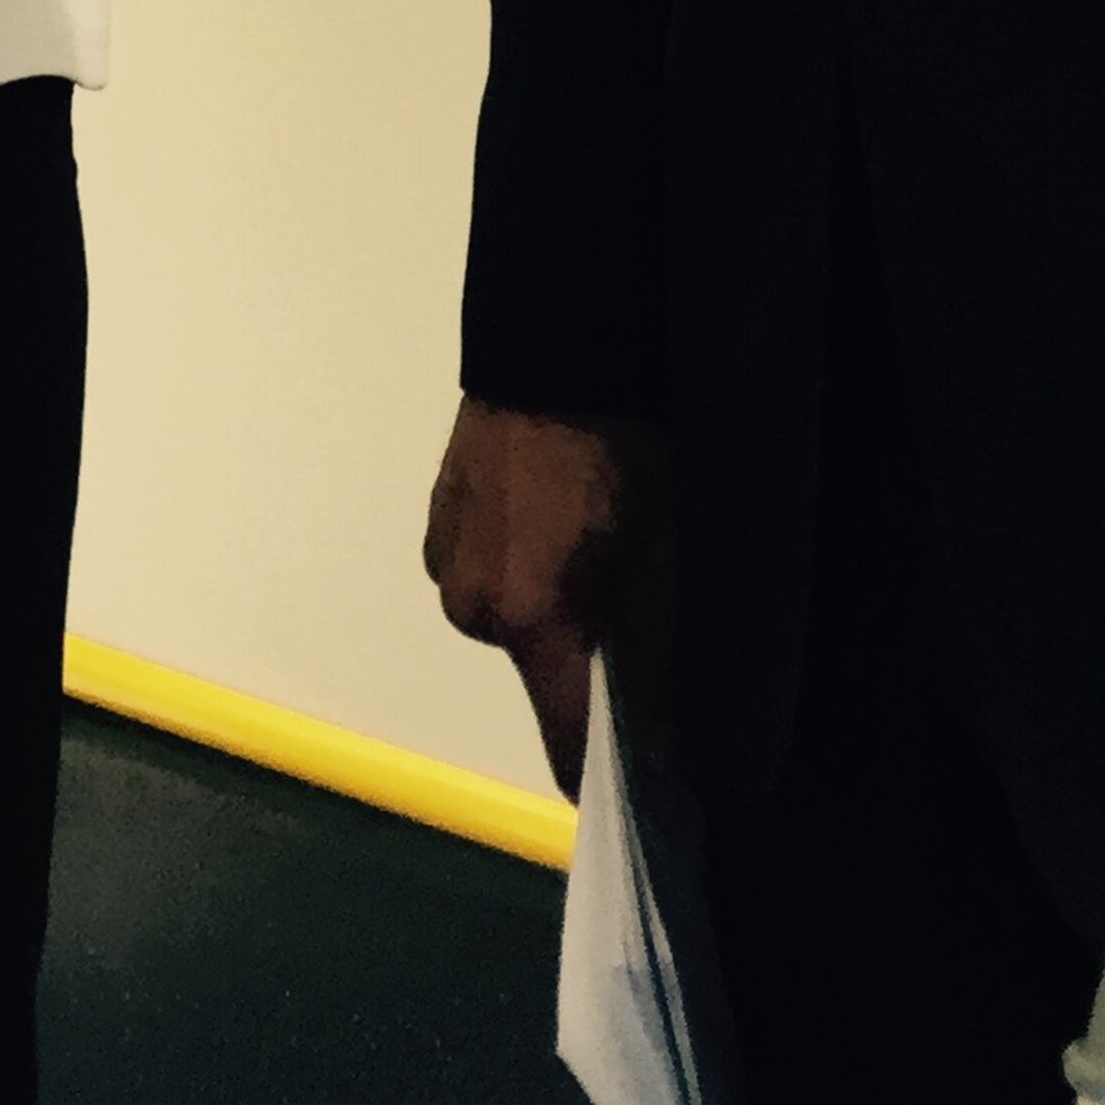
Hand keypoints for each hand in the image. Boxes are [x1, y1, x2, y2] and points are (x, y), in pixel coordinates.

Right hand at [424, 398, 657, 794]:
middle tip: (640, 593)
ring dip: (555, 605)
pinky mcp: (436, 519)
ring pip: (515, 623)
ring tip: (597, 537)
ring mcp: (444, 560)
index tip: (656, 771)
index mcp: (527, 621)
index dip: (613, 771)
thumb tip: (668, 757)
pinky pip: (487, 574)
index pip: (566, 745)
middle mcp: (470, 608)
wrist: (555, 334)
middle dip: (591, 659)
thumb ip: (663, 661)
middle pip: (543, 677)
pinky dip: (524, 564)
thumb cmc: (623, 443)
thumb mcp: (666, 552)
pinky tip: (556, 508)